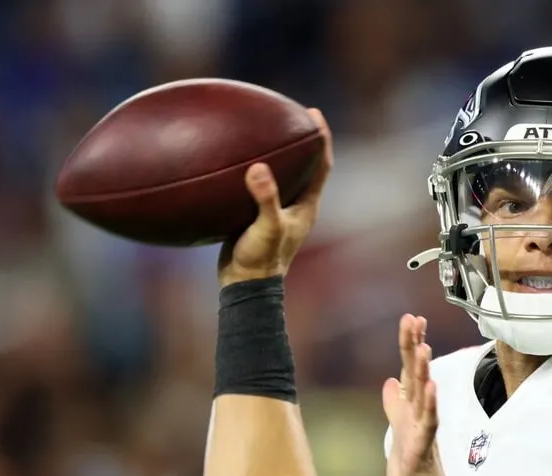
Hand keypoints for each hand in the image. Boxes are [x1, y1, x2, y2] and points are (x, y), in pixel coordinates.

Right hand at [218, 108, 333, 287]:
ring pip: (279, 174)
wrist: (245, 286)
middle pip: (303, 165)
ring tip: (258, 129)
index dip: (321, 139)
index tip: (314, 114)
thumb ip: (264, 200)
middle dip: (298, 140)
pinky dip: (248, 170)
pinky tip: (229, 159)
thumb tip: (258, 168)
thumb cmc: (262, 261)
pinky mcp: (255, 216)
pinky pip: (255, 186)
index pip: (321, 166)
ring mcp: (275, 211)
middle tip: (287, 113)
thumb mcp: (265, 228)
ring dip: (273, 153)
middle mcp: (295, 205)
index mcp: (306, 205)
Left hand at [382, 314, 450, 475]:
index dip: (410, 345)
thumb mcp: (398, 431)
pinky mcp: (423, 450)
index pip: (411, 371)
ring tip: (423, 347)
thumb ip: (395, 405)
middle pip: (417, 375)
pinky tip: (432, 388)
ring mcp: (424, 431)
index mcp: (413, 410)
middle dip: (415, 347)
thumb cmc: (412, 471)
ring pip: (424, 396)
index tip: (412, 319)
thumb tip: (389, 382)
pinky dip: (431, 405)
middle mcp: (421, 416)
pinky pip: (429, 424)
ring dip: (423, 371)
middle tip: (414, 320)